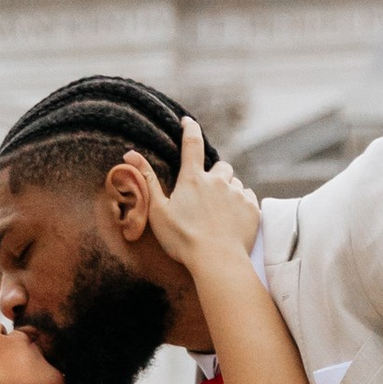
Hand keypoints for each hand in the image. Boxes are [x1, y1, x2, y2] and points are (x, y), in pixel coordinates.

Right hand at [130, 116, 258, 272]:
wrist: (217, 261)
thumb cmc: (182, 239)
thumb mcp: (158, 211)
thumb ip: (147, 180)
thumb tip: (130, 154)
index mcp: (193, 179)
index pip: (192, 144)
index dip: (190, 129)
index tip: (188, 122)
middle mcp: (218, 181)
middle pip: (221, 166)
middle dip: (215, 175)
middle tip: (207, 194)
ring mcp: (237, 194)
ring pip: (235, 183)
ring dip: (228, 191)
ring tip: (219, 213)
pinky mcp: (252, 208)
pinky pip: (248, 198)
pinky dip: (241, 204)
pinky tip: (232, 220)